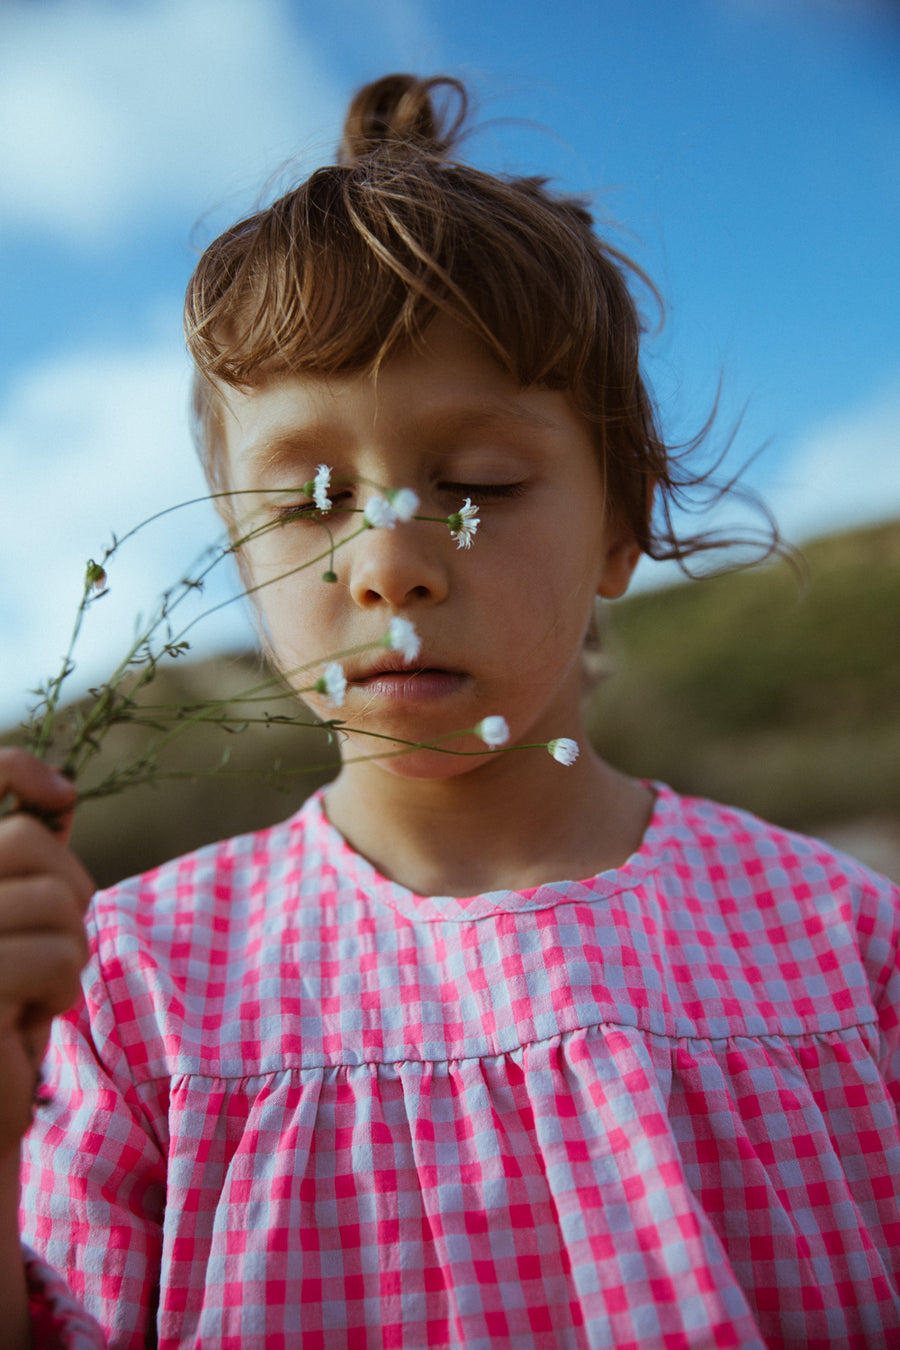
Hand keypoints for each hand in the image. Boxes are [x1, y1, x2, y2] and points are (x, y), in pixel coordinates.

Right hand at [0, 750, 93, 1155]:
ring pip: (55, 901)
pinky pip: (54, 956)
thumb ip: (24, 872)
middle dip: (69, 891)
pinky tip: (26, 1022)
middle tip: (56, 947)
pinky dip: (61, 989)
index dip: (15, 768)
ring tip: (36, 992)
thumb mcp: (12, 933)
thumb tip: (59, 797)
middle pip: (27, 841)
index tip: (61, 793)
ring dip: (69, 952)